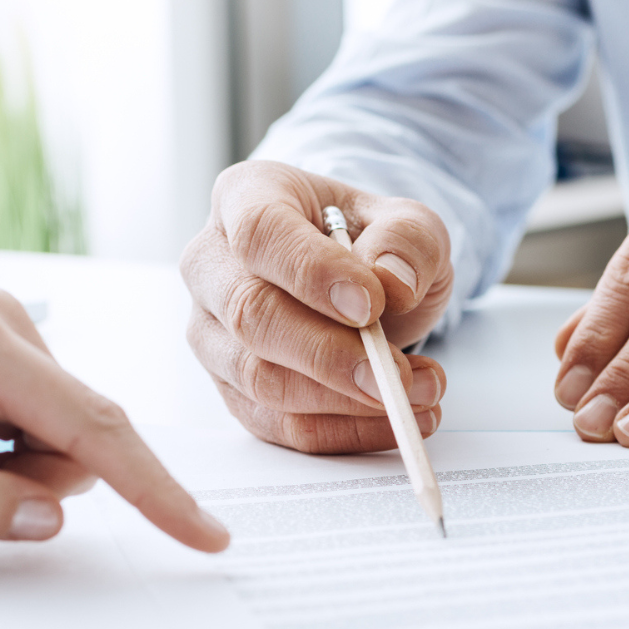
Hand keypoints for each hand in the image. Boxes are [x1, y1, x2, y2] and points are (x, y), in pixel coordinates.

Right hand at [181, 160, 453, 452]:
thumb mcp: (409, 224)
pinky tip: (395, 419)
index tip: (371, 304)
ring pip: (258, 379)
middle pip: (250, 315)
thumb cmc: (370, 243)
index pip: (261, 233)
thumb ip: (408, 241)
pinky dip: (341, 431)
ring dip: (343, 400)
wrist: (359, 280)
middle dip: (328, 355)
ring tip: (417, 393)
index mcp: (247, 197)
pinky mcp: (230, 387)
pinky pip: (277, 424)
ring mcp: (211, 330)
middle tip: (396, 375)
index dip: (312, 273)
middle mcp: (212, 264)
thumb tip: (391, 282)